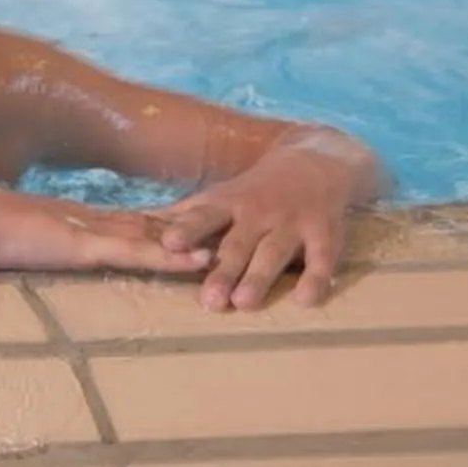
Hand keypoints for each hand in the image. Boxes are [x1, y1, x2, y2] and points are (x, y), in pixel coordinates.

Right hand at [0, 187, 216, 280]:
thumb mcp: (22, 240)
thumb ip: (40, 243)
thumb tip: (45, 250)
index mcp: (81, 220)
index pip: (135, 221)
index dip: (170, 224)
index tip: (204, 226)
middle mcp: (96, 220)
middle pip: (157, 224)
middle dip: (197, 228)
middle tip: (239, 230)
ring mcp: (94, 231)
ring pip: (156, 236)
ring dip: (196, 242)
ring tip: (237, 246)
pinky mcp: (86, 245)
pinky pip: (137, 251)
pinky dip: (168, 255)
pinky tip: (197, 261)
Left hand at [158, 136, 372, 310]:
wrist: (315, 163)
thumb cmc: (256, 190)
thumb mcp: (222, 196)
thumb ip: (189, 216)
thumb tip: (141, 226)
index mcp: (230, 204)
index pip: (205, 216)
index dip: (188, 230)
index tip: (169, 244)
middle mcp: (259, 213)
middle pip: (238, 244)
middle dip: (223, 271)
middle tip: (209, 301)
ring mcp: (293, 224)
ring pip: (274, 253)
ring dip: (260, 277)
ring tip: (244, 303)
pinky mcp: (325, 235)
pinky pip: (322, 260)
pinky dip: (315, 279)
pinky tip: (305, 301)